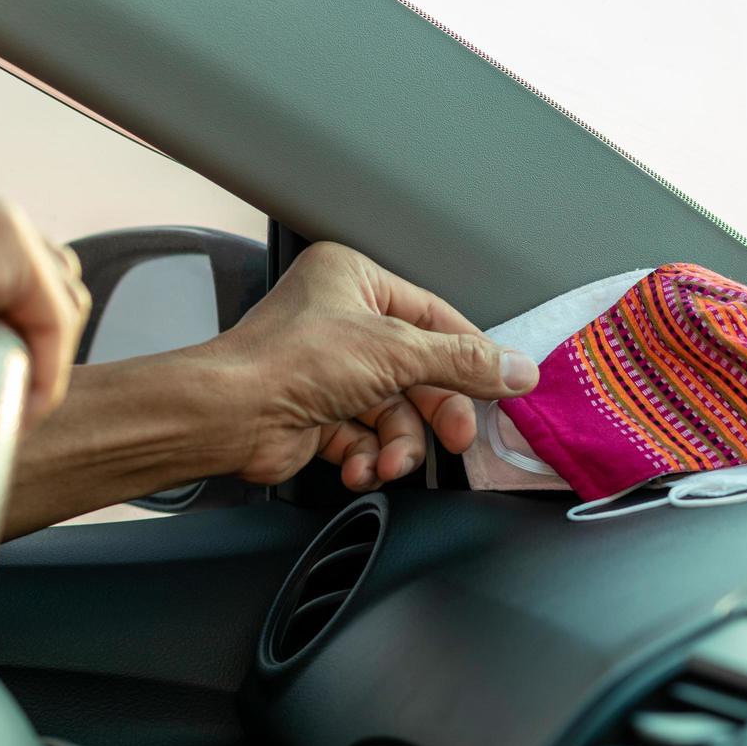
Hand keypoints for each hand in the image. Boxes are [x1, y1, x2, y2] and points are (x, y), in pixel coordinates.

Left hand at [209, 241, 538, 490]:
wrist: (228, 416)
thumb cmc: (290, 362)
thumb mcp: (397, 352)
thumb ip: (464, 363)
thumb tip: (518, 370)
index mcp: (356, 280)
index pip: (435, 318)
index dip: (470, 357)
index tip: (503, 387)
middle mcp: (342, 320)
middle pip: (418, 372)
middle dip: (433, 413)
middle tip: (456, 437)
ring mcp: (329, 369)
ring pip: (394, 412)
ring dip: (397, 444)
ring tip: (390, 461)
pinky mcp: (317, 413)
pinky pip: (364, 437)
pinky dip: (367, 456)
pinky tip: (359, 465)